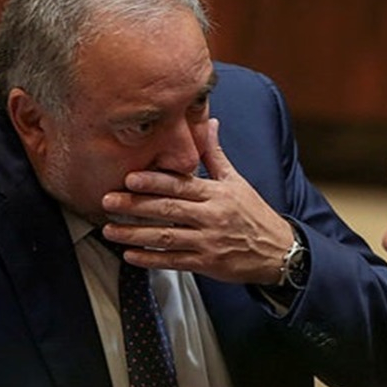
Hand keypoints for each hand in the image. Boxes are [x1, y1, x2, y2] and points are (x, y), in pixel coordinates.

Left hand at [100, 118, 292, 284]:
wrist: (278, 251)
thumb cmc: (253, 213)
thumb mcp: (236, 181)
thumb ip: (215, 154)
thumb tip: (209, 122)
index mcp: (217, 193)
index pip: (181, 185)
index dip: (154, 181)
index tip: (130, 177)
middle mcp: (211, 217)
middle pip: (168, 210)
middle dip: (135, 206)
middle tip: (108, 201)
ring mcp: (208, 242)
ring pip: (166, 238)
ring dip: (135, 234)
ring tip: (110, 230)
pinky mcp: (207, 264)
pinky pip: (174, 261)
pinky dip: (151, 259)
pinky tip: (130, 255)